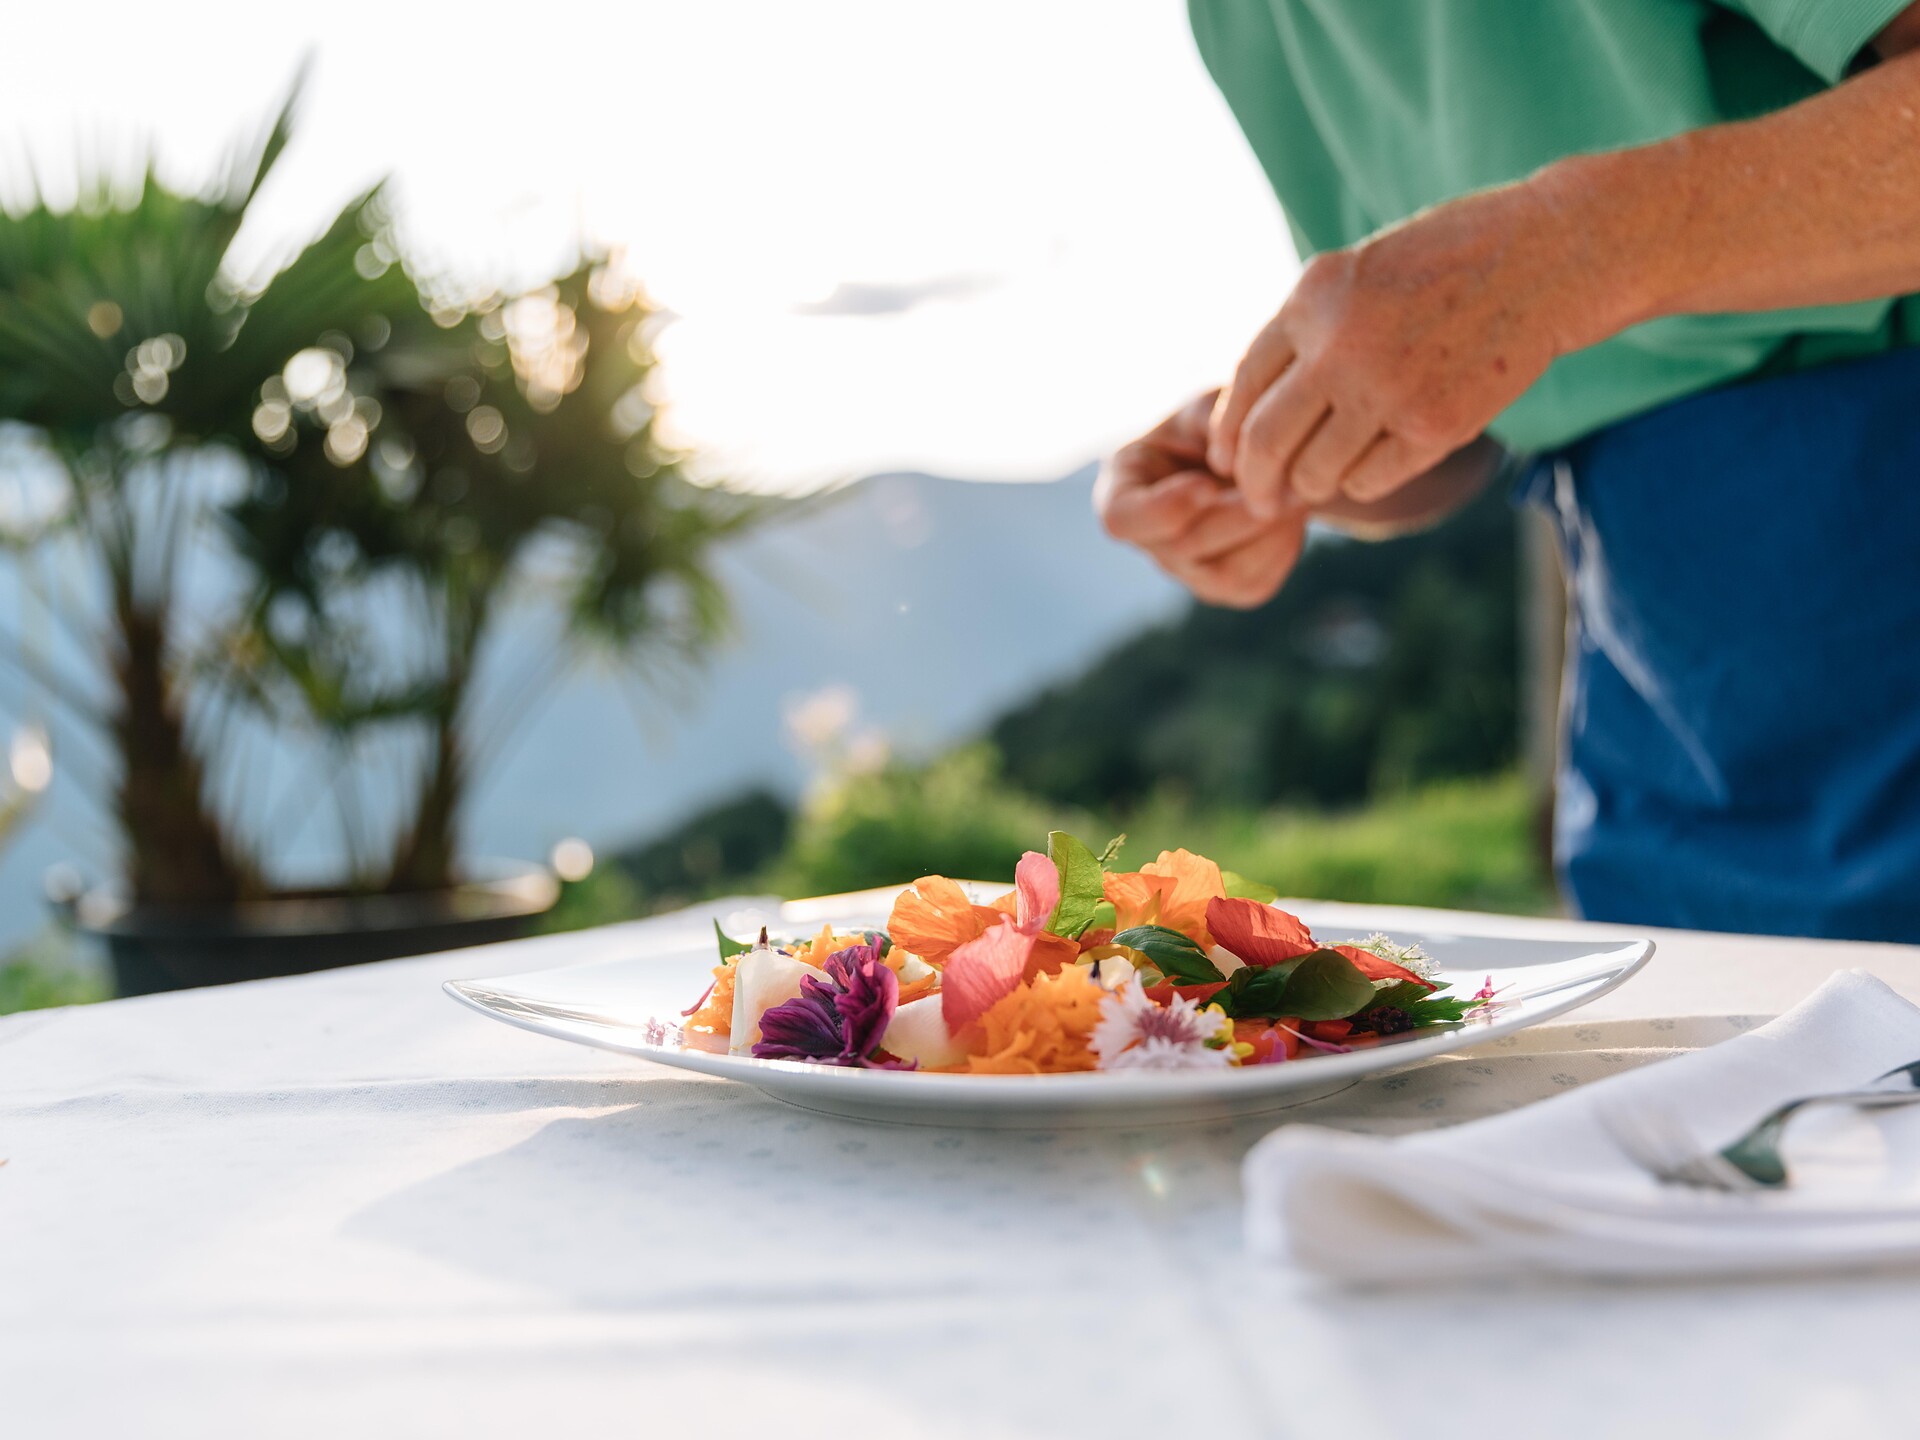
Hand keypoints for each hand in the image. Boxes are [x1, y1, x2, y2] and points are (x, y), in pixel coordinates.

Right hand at [1096, 390, 1307, 609]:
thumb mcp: (1208, 405)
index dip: (1163, 508)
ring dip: (1267, 533)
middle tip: (1284, 480)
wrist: (1251, 449)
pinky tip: (1293, 515)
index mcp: (1123, 489)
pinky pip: (1255, 585)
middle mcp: (1148, 540)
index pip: (1121, 519)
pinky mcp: (1226, 587)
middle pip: (1182, 549)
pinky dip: (1283, 549)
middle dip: (1237, 515)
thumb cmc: (1216, 421)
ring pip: (1223, 576)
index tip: (1206, 483)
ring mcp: (1186, 571)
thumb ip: (1213, 420)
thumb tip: (1232, 461)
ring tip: (1295, 492)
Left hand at [1207, 182, 1600, 516]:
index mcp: (1311, 298)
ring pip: (1316, 472)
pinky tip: (1368, 468)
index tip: (1228, 460)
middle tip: (1259, 500)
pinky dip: (1360, 484)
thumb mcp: (1359, 271)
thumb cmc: (1450, 259)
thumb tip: (1253, 407)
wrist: (1547, 256)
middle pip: (1266, 441)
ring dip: (1311, 486)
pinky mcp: (1434, 426)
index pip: (1242, 385)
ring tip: (1318, 481)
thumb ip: (1308, 328)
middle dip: (1254, 482)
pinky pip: (1369, 480)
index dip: (1227, 434)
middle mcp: (1340, 346)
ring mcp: (1387, 389)